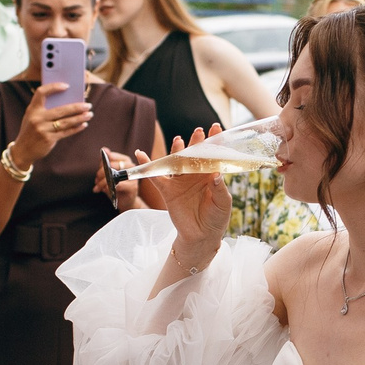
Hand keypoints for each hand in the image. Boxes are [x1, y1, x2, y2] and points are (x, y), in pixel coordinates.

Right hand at [10, 84, 91, 167]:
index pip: (42, 92)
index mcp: (32, 109)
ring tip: (89, 114)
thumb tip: (68, 102)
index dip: (53, 87)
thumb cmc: (31, 130)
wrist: (22, 150)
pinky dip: (76, 128)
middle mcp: (37, 118)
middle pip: (61, 110)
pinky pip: (66, 132)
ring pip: (66, 122)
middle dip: (76, 107)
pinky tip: (83, 125)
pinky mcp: (48, 139)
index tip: (67, 86)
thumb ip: (45, 110)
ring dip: (80, 118)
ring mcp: (43, 129)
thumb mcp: (32, 117)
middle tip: (88, 105)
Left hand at [97, 150, 147, 210]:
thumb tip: (104, 149)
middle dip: (102, 173)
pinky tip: (105, 190)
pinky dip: (110, 188)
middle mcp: (131, 166)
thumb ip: (105, 162)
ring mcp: (133, 177)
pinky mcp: (133, 187)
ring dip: (104, 182)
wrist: (125, 201)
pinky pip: (119, 185)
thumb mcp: (108, 173)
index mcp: (125, 160)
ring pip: (115, 175)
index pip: (112, 157)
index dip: (102, 164)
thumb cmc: (116, 186)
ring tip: (98, 187)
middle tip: (96, 180)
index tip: (98, 173)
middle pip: (113, 165)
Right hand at [157, 129, 233, 247]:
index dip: (214, 141)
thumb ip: (220, 189)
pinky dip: (148, 166)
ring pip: (176, 161)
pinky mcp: (168, 191)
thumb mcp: (223, 203)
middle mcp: (195, 175)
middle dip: (196, 142)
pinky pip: (156, 176)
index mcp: (210, 175)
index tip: (216, 128)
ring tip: (179, 141)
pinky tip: (140, 154)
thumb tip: (216, 174)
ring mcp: (180, 181)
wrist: (202, 236)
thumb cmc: (216, 218)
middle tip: (198, 132)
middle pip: (194, 155)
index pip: (212, 155)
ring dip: (176, 150)